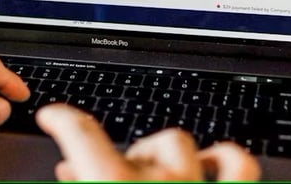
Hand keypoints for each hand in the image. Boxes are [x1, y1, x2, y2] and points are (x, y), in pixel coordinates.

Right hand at [37, 104, 260, 180]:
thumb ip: (81, 179)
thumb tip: (68, 173)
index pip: (81, 135)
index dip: (61, 118)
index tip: (53, 114)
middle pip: (130, 145)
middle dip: (108, 157)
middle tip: (92, 174)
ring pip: (176, 143)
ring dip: (155, 155)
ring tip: (144, 171)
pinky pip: (237, 165)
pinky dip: (222, 157)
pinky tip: (208, 161)